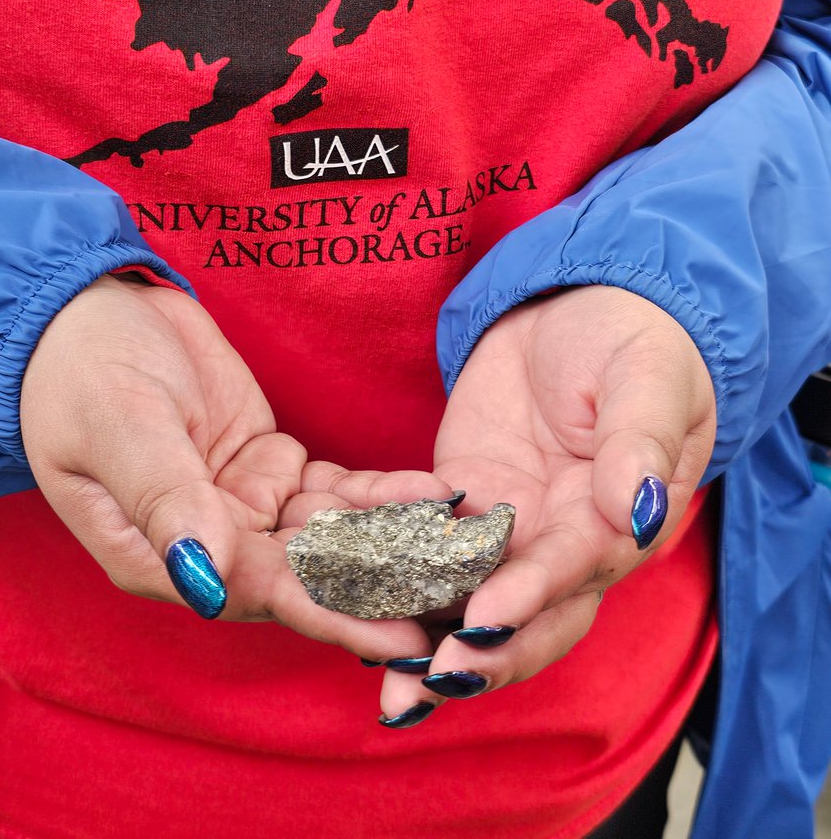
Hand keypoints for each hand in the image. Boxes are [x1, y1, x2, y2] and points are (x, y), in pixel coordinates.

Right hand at [20, 274, 450, 655]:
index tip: (401, 636)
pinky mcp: (268, 466)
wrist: (85, 311)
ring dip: (396, 540)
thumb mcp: (120, 430)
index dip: (333, 613)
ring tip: (467, 548)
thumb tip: (208, 582)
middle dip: (385, 587)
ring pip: (333, 536)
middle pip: (309, 576)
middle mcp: (208, 544)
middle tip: (462, 597)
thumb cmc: (79, 373)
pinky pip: (335, 491)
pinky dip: (383, 494)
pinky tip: (436, 493)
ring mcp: (243, 505)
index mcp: (159, 557)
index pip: (260, 593)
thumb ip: (166, 501)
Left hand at [376, 285, 716, 725]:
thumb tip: (638, 510)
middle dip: (479, 655)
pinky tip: (353, 604)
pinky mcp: (460, 501)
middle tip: (426, 683)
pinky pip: (424, 544)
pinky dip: (394, 577)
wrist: (576, 310)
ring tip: (388, 689)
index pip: (574, 571)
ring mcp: (507, 527)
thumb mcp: (648, 379)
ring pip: (470, 599)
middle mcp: (561, 541)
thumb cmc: (633, 344)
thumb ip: (641, 441)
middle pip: (525, 616)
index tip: (486, 618)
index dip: (531, 597)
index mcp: (617, 523)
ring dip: (431, 641)